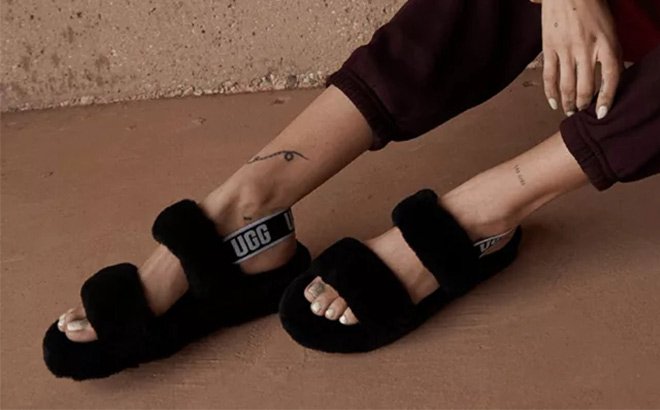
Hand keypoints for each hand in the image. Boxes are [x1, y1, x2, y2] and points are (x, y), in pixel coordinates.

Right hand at [540, 0, 622, 118]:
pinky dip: (550, 92)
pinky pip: (549, 75)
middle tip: (582, 112)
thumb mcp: (610, 30)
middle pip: (585, 86)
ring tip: (569, 111)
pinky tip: (553, 103)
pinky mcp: (549, 47)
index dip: (606, 99)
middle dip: (584, 104)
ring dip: (568, 102)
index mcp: (606, 42)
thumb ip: (610, 53)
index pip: (610, 78)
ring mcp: (566, 49)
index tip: (601, 113)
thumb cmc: (593, 8)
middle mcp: (586, 48)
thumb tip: (611, 78)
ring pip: (566, 85)